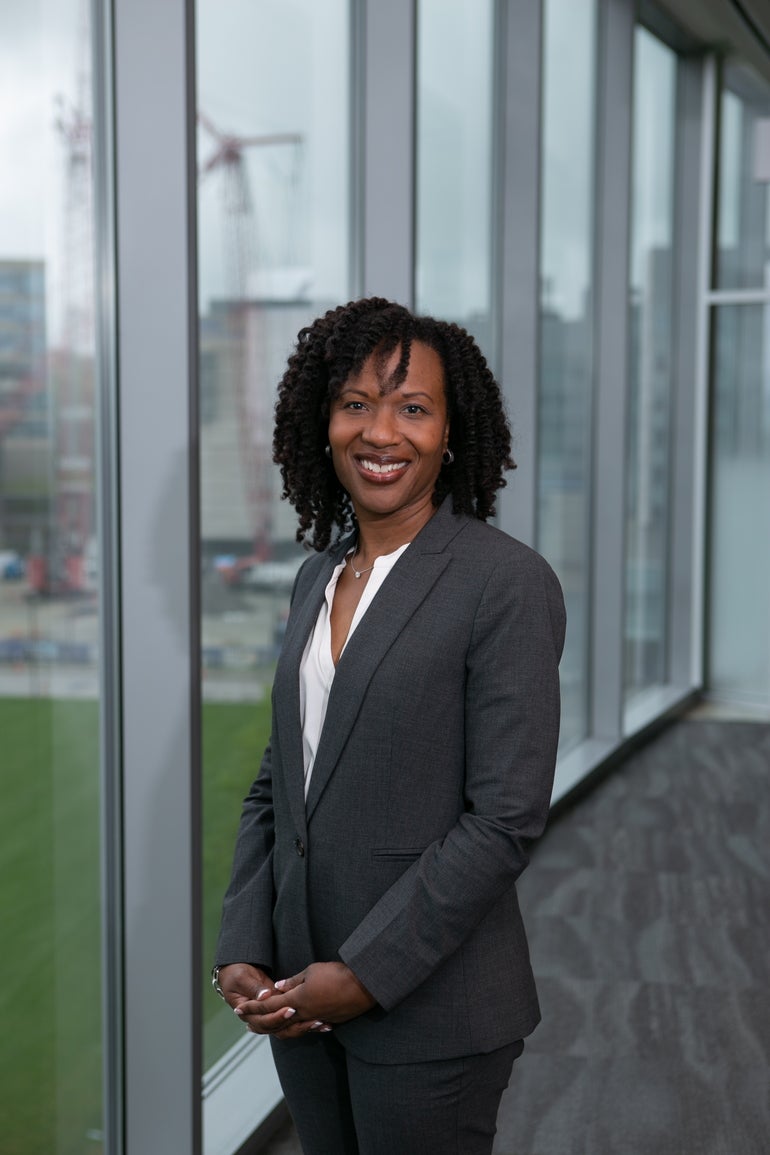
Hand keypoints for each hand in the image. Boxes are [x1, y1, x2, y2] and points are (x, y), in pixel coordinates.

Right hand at [216, 962, 327, 1038]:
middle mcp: (259, 1019)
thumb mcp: (242, 978)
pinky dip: (306, 1022)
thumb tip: (265, 996)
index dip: (277, 1017)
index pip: (264, 1022)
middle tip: (314, 1019)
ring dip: (304, 1027)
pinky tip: (322, 1022)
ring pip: (287, 1028)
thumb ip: (254, 987)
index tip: (291, 1009)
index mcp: (248, 1014)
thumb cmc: (236, 975)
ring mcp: (270, 1017)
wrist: (235, 974)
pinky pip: (292, 1021)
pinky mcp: (278, 1012)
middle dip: (297, 1025)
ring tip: (321, 1023)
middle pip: (279, 1029)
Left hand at [242, 962, 375, 1026]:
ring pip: (291, 1030)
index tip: (239, 1009)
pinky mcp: (329, 1022)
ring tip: (269, 1027)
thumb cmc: (337, 973)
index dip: (252, 1007)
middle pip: (276, 1022)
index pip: (268, 1005)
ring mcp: (316, 1020)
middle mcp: (304, 1014)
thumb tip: (277, 988)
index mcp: (297, 1000)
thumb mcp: (311, 971)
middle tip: (247, 1023)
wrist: (364, 986)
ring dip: (278, 1028)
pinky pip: (308, 1028)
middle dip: (260, 1022)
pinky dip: (298, 1029)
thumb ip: (293, 982)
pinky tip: (296, 1025)